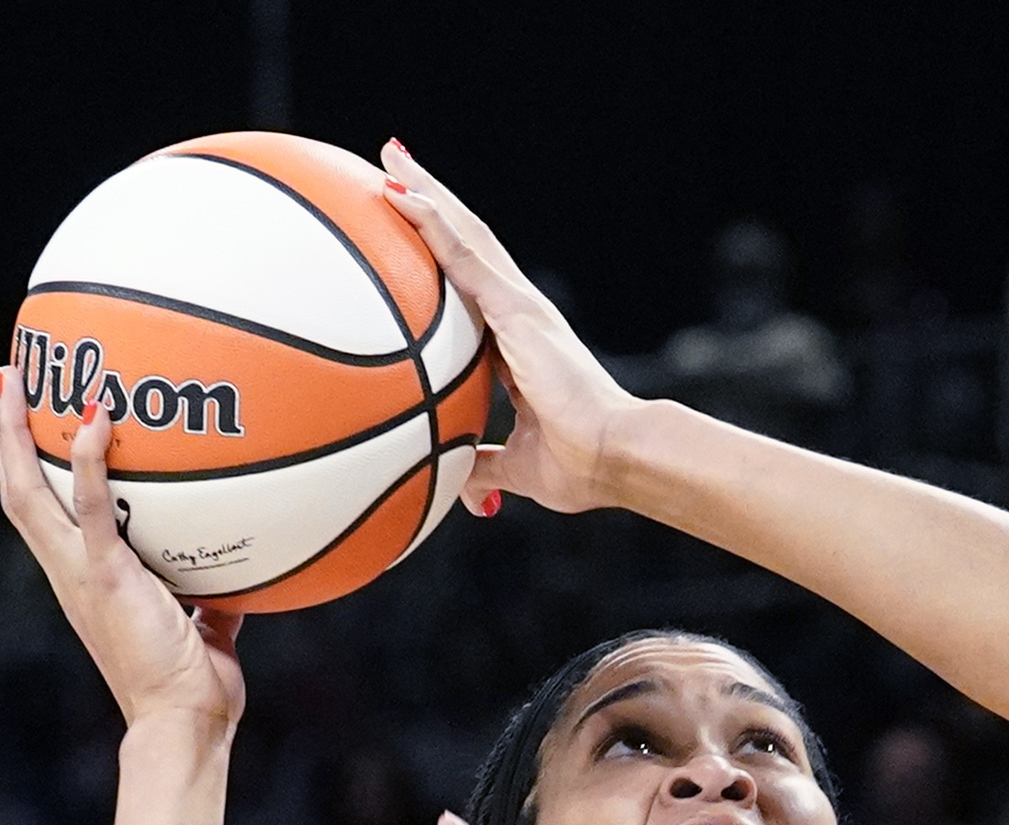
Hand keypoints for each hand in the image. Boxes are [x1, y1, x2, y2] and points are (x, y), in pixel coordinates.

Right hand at [0, 368, 243, 736]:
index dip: (26, 468)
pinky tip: (95, 418)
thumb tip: (235, 581)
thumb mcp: (203, 631)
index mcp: (83, 582)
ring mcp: (80, 574)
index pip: (42, 515)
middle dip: (3, 435)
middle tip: (2, 381)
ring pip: (28, 493)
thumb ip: (207, 601)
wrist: (183, 724)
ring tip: (16, 382)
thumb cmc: (192, 689)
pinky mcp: (106, 577)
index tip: (21, 421)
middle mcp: (68, 573)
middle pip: (16, 491)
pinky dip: (92, 462)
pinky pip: (92, 508)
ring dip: (17, 435)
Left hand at [379, 139, 632, 516]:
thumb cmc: (584, 467)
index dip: (445, 259)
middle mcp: (521, 315)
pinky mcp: (516, 307)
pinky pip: (462, 253)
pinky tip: (398, 191)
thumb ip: (485, 467)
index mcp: (521, 347)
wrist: (616, 455)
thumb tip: (460, 486)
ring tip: (392, 155)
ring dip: (428, 192)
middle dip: (434, 204)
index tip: (418, 234)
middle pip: (468, 245)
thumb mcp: (518, 469)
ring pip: (464, 233)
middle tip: (396, 166)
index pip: (473, 291)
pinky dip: (430, 219)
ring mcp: (520, 306)